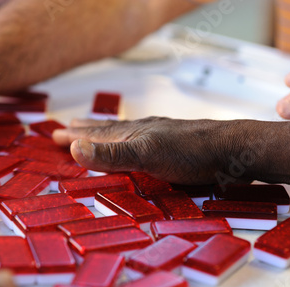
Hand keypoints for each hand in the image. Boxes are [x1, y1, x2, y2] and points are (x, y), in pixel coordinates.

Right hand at [53, 117, 236, 184]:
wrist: (234, 150)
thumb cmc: (192, 151)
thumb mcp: (146, 155)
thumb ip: (111, 154)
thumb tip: (73, 149)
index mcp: (133, 134)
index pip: (95, 134)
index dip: (74, 135)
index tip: (54, 133)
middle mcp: (144, 133)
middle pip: (108, 131)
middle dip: (86, 131)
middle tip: (69, 127)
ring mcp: (160, 139)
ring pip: (126, 135)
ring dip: (107, 136)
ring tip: (96, 134)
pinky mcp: (175, 149)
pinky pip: (142, 144)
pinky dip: (130, 145)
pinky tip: (138, 148)